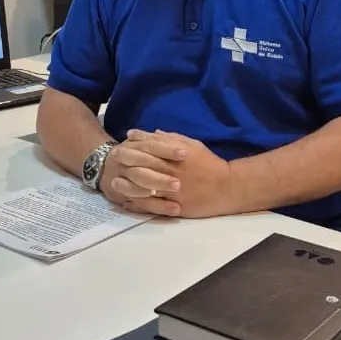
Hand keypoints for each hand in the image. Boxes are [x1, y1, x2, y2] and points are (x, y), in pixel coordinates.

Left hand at [106, 129, 235, 218]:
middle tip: (113, 157)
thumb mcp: (194, 145)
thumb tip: (153, 133)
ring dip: (128, 185)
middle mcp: (172, 172)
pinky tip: (128, 202)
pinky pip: (153, 205)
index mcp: (177, 156)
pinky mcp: (175, 206)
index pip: (153, 146)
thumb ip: (173, 139)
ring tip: (115, 183)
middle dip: (128, 160)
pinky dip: (139, 204)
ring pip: (145, 188)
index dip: (138, 141)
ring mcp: (173, 191)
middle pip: (145, 165)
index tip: (126, 137)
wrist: (227, 188)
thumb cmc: (210, 164)